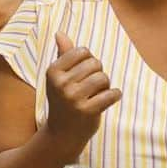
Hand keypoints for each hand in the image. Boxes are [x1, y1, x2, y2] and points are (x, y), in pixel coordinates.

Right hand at [45, 31, 121, 155]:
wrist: (61, 134)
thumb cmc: (63, 101)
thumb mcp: (58, 78)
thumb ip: (63, 54)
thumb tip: (60, 33)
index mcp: (53, 72)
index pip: (83, 52)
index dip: (88, 62)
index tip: (82, 75)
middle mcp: (61, 84)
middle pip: (95, 64)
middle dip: (98, 73)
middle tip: (90, 88)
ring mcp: (73, 98)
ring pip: (104, 78)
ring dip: (105, 86)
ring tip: (97, 95)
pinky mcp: (87, 111)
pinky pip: (112, 94)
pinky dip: (114, 96)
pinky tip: (106, 101)